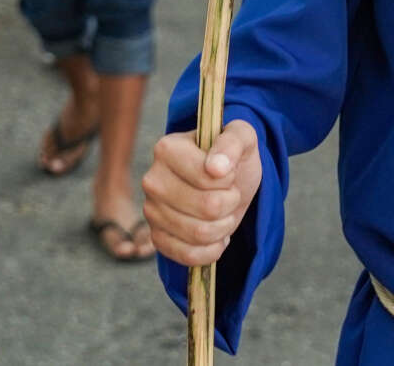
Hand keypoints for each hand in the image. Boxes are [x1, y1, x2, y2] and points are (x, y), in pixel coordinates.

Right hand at [144, 119, 261, 267]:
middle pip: (207, 207)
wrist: (224, 183)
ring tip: (224, 213)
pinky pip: (188, 256)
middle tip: (230, 195)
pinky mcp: (157, 238)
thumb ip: (232, 142)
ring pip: (200, 234)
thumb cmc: (230, 157)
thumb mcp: (242, 137)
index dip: (229, 181)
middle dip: (230, 204)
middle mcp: (152, 180)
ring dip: (224, 226)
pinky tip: (216, 235)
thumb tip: (216, 168)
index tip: (229, 174)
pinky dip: (212, 250)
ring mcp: (151, 211)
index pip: (207, 177)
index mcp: (167, 149)